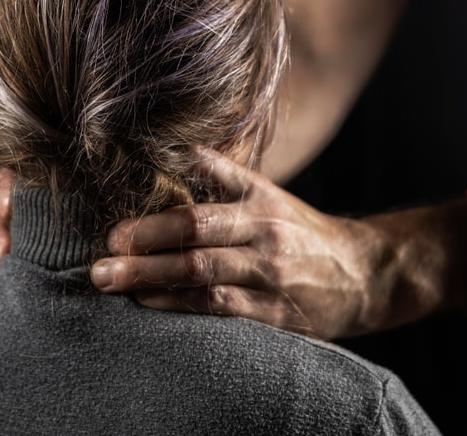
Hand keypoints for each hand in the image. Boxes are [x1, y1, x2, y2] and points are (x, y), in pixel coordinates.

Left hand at [89, 147, 418, 339]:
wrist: (364, 274)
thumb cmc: (300, 232)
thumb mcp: (269, 195)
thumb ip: (224, 179)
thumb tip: (175, 153)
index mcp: (261, 198)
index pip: (206, 190)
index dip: (160, 201)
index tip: (118, 209)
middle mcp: (266, 232)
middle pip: (196, 232)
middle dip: (144, 241)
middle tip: (103, 251)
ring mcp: (271, 274)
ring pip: (203, 273)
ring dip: (151, 276)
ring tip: (110, 279)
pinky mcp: (275, 314)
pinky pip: (220, 309)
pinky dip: (180, 305)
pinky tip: (148, 303)